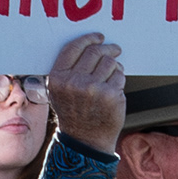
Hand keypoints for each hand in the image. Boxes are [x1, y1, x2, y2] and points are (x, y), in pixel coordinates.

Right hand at [43, 32, 128, 153]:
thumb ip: (68, 70)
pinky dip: (119, 79)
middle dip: (107, 48)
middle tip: (115, 49)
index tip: (99, 37)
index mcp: (58, 78)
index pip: (74, 48)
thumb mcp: (59, 92)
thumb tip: (89, 46)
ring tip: (111, 77)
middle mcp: (74, 82)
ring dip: (114, 66)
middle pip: (95, 52)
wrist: (85, 141)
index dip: (89, 39)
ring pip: (110, 62)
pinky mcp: (111, 95)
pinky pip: (119, 75)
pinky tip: (114, 89)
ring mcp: (93, 89)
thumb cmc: (74, 114)